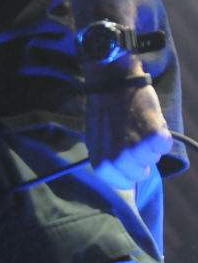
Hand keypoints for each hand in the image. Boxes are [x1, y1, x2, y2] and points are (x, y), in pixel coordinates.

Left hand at [85, 62, 171, 188]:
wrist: (111, 78)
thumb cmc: (105, 106)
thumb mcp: (98, 138)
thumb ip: (108, 157)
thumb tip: (122, 171)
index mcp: (100, 163)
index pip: (123, 183)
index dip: (129, 169)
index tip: (129, 155)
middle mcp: (116, 160)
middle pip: (141, 173)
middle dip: (141, 156)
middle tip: (133, 133)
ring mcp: (133, 150)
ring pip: (154, 158)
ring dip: (151, 143)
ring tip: (139, 122)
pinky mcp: (152, 138)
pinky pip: (165, 145)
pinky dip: (163, 133)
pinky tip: (151, 119)